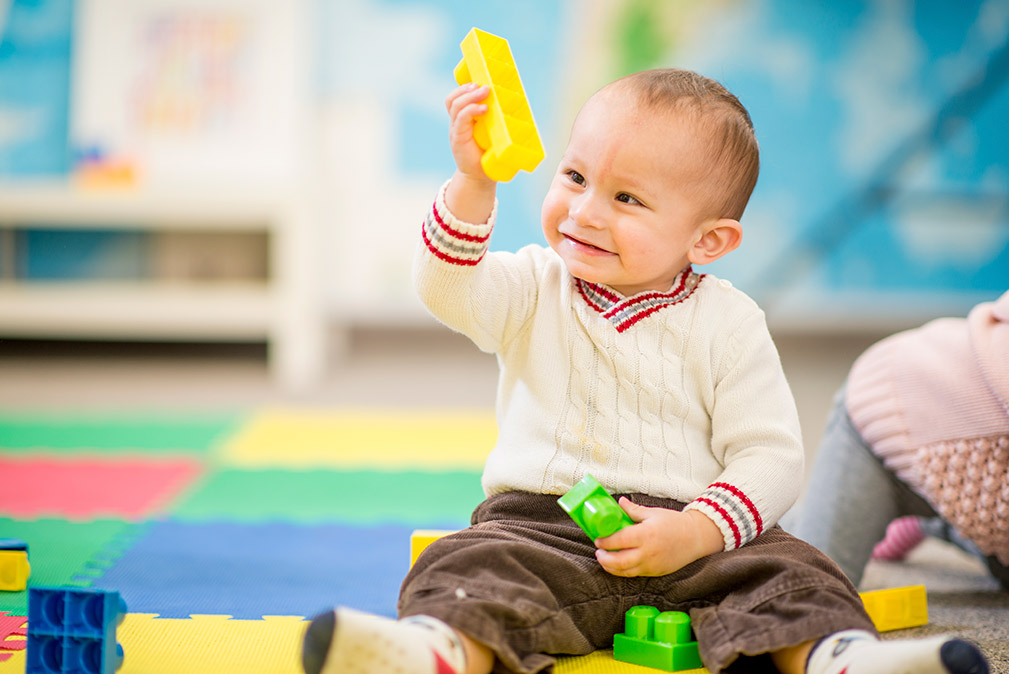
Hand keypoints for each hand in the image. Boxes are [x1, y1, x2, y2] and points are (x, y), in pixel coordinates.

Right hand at [445, 83, 493, 182]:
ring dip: (469, 96)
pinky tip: (483, 108)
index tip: (480, 79)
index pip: (457, 98)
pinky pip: (460, 119)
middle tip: (484, 86)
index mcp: (464, 119)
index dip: (464, 87)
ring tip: (483, 91)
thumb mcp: (493, 134)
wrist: (479, 178)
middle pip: (453, 99)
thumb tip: (520, 105)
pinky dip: (470, 110)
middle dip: (467, 89)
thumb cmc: (488, 156)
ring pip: (455, 105)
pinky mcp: (457, 138)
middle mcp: (457, 123)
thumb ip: (498, 121)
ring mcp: (456, 129)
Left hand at [594, 498, 723, 576]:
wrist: (696, 538)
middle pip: (619, 561)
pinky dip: (623, 571)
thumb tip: (618, 503)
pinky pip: (635, 574)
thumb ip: (633, 510)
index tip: (598, 538)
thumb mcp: (653, 513)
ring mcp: (652, 565)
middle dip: (604, 558)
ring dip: (611, 567)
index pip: (619, 540)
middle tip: (598, 551)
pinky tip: (617, 565)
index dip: (605, 541)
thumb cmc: (674, 523)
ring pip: (625, 571)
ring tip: (604, 559)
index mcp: (646, 534)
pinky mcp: (656, 572)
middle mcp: (648, 552)